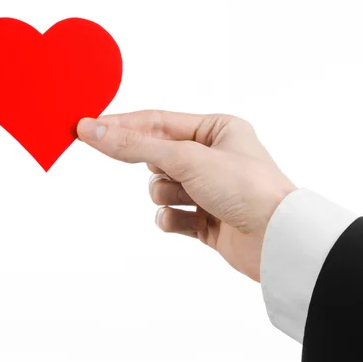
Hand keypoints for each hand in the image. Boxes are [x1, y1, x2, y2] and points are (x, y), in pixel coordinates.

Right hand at [77, 110, 296, 281]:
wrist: (276, 239)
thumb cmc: (245, 187)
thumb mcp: (187, 158)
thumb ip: (137, 146)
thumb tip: (93, 130)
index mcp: (218, 129)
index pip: (158, 122)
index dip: (121, 126)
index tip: (86, 128)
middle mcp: (215, 157)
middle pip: (158, 157)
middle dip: (157, 168)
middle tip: (171, 173)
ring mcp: (210, 190)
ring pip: (162, 188)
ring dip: (168, 196)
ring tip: (191, 201)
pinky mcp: (207, 220)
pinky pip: (172, 216)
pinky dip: (174, 219)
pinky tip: (190, 222)